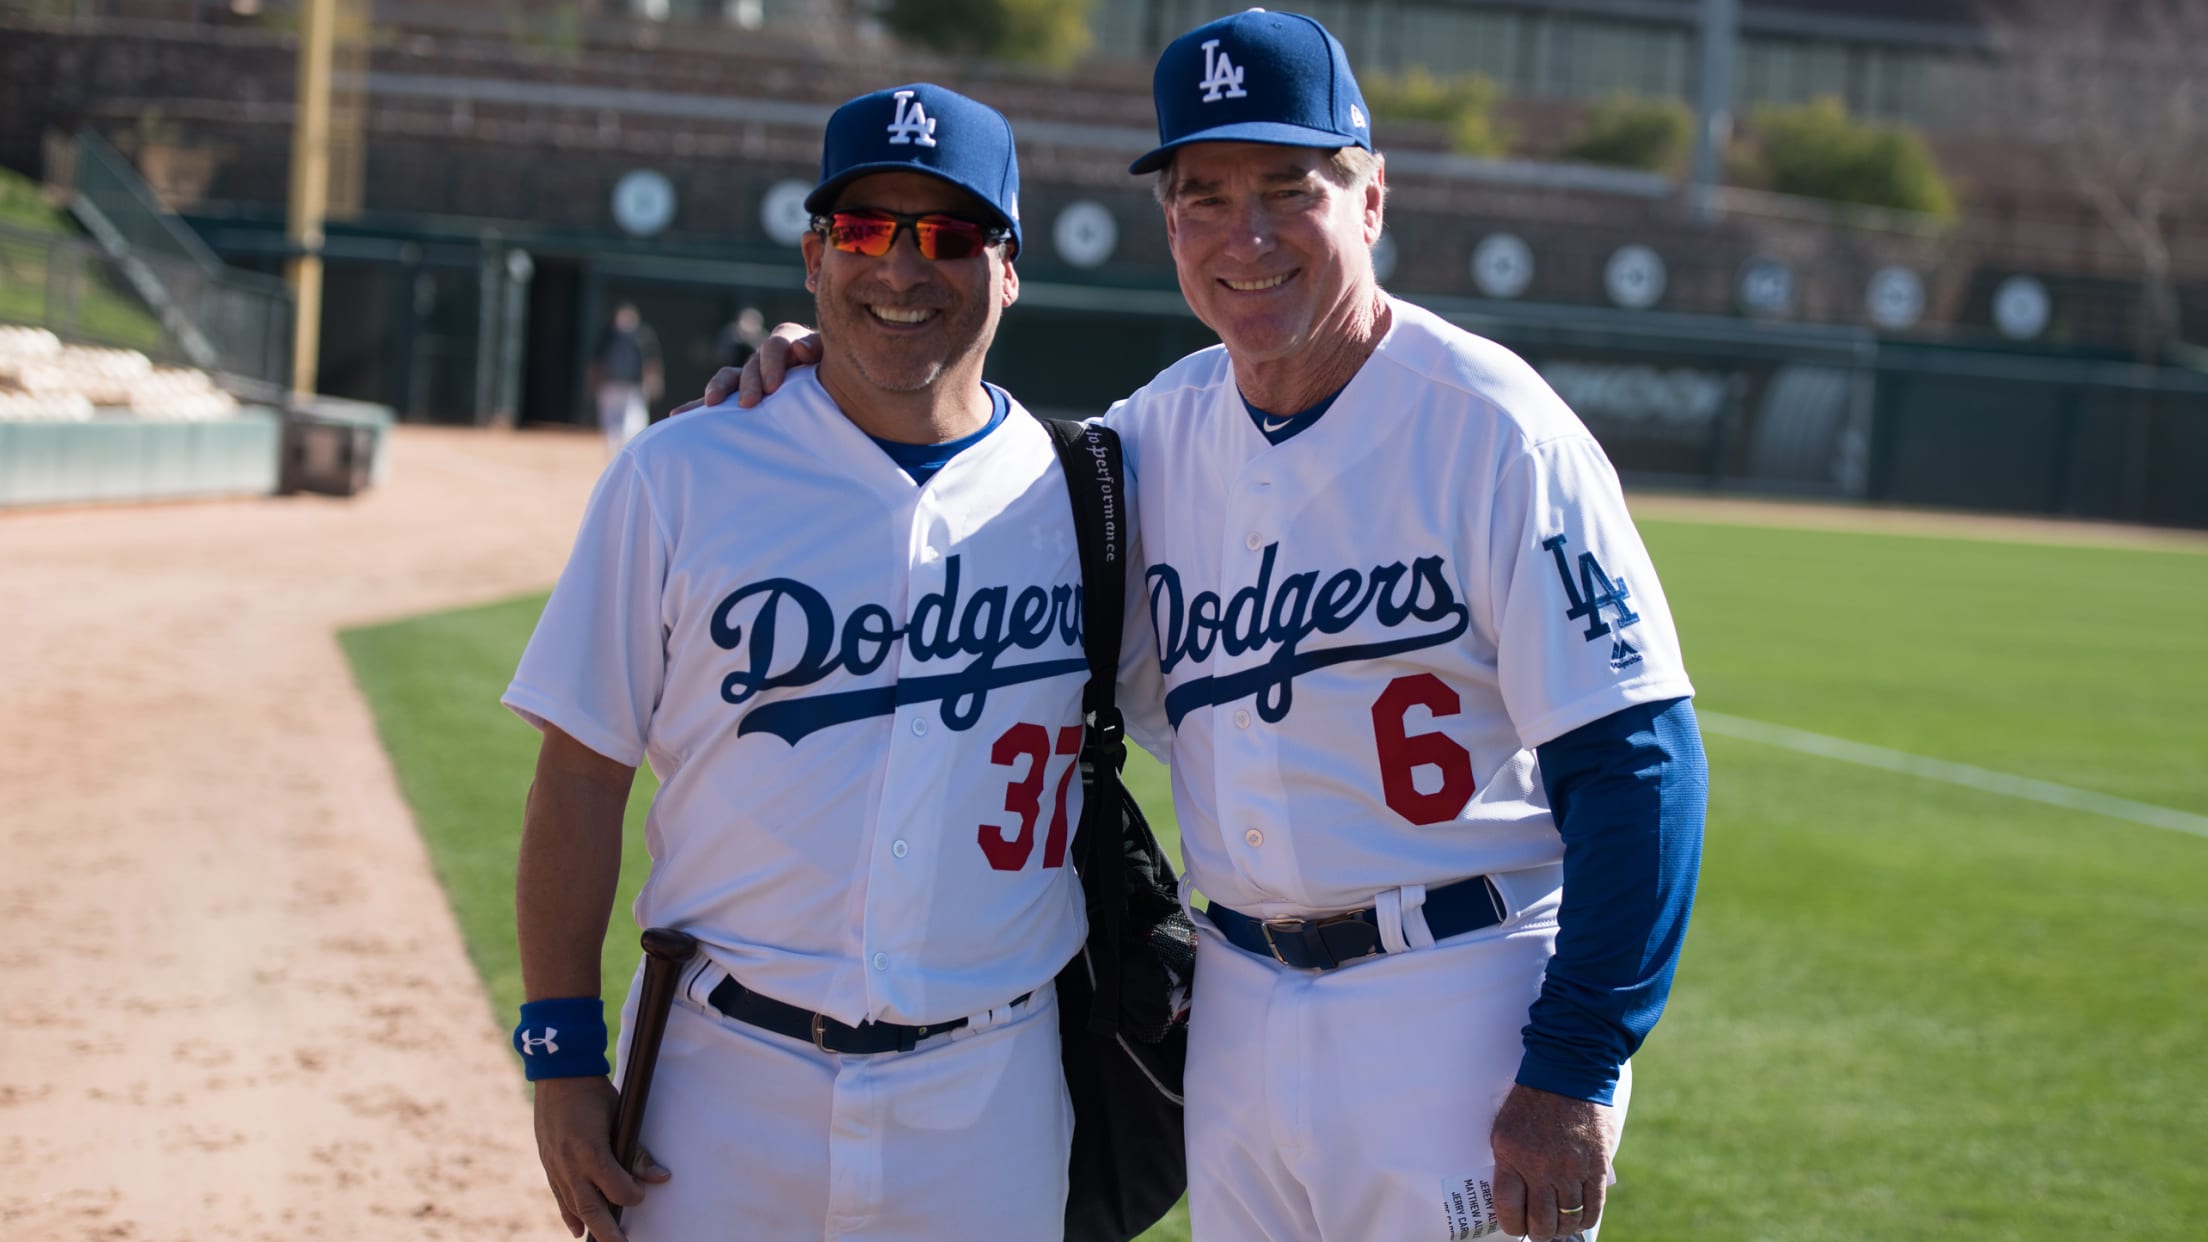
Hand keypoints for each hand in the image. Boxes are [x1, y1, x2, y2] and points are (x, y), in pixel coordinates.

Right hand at [532, 1076, 670, 1240]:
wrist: (559, 1075)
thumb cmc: (595, 1093)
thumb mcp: (622, 1117)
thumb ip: (638, 1151)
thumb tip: (662, 1177)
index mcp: (591, 1151)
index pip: (616, 1189)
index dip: (631, 1197)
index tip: (641, 1196)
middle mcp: (570, 1164)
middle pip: (591, 1209)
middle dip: (608, 1232)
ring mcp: (555, 1166)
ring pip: (573, 1207)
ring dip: (590, 1227)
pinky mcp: (548, 1164)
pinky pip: (559, 1196)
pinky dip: (569, 1215)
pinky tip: (578, 1230)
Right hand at [670, 323, 823, 417]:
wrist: (837, 396)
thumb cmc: (839, 376)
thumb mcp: (834, 360)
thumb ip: (819, 350)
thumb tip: (800, 350)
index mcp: (788, 344)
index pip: (775, 346)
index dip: (772, 364)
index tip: (774, 388)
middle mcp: (765, 359)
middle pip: (750, 365)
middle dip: (749, 383)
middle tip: (751, 403)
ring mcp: (749, 378)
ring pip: (728, 379)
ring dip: (719, 391)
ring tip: (712, 406)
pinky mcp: (740, 398)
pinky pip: (717, 401)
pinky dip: (696, 407)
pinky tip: (677, 417)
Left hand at [1490, 1083, 1617, 1239]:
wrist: (1568, 1071)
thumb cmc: (1532, 1099)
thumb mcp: (1505, 1129)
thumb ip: (1508, 1164)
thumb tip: (1513, 1198)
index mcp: (1512, 1155)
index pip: (1508, 1208)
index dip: (1512, 1224)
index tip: (1516, 1225)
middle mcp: (1541, 1166)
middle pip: (1541, 1222)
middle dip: (1539, 1231)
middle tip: (1540, 1228)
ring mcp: (1571, 1168)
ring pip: (1568, 1218)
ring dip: (1563, 1227)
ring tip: (1559, 1223)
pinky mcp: (1597, 1166)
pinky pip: (1593, 1207)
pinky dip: (1585, 1219)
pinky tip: (1580, 1218)